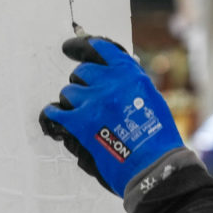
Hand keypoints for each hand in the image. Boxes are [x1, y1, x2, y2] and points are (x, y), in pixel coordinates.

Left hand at [39, 35, 184, 195]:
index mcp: (130, 74)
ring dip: (72, 103)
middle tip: (87, 98)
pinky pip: (56, 111)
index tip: (70, 48)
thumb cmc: (158, 138)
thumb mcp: (151, 100)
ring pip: (68, 92)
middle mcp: (111, 83)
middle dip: (82, 83)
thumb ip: (130, 85)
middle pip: (81, 72)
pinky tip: (55, 117)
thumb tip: (111, 80)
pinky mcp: (80, 123)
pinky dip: (53, 115)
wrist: (155, 166)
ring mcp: (94, 102)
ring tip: (81, 116)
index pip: (99, 49)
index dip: (81, 47)